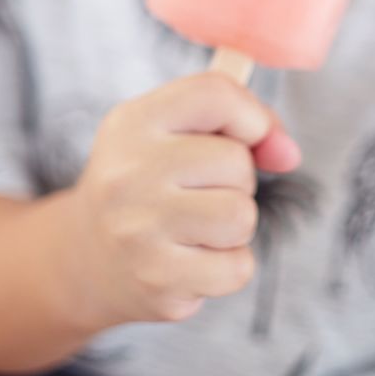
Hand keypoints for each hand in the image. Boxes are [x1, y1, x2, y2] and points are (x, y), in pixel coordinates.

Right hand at [67, 71, 300, 328]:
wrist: (86, 257)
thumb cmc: (149, 180)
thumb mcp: (174, 131)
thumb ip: (240, 121)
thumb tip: (288, 154)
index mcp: (133, 122)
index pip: (214, 94)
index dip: (249, 115)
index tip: (247, 136)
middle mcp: (129, 172)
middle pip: (236, 163)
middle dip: (236, 180)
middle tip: (200, 191)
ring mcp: (140, 230)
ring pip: (241, 216)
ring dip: (235, 224)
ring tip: (199, 225)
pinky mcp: (158, 281)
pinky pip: (238, 268)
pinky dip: (228, 266)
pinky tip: (193, 259)